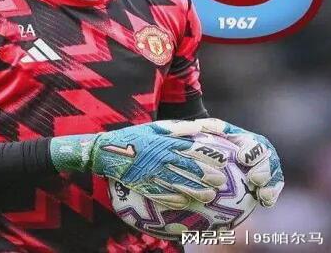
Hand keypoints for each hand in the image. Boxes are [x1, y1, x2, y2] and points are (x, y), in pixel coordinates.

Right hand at [50, 121, 228, 209]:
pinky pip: (160, 194)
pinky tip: (185, 203)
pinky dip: (173, 199)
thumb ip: (176, 129)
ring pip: (177, 183)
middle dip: (205, 175)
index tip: (223, 160)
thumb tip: (197, 127)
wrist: (107, 150)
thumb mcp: (154, 127)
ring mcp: (152, 173)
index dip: (207, 155)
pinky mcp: (143, 185)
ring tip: (209, 196)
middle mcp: (161, 158)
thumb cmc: (134, 137)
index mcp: (164, 143)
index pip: (190, 149)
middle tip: (221, 181)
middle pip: (187, 168)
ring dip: (194, 190)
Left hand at [193, 118, 284, 206]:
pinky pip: (272, 188)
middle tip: (254, 179)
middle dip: (264, 169)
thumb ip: (205, 128)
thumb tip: (198, 125)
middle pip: (268, 159)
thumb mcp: (207, 132)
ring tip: (262, 195)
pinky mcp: (265, 183)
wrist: (214, 155)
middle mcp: (259, 152)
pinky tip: (264, 202)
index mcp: (247, 139)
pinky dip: (270, 195)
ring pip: (274, 175)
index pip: (255, 143)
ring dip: (271, 185)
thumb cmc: (209, 141)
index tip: (242, 159)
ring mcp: (264, 167)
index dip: (252, 150)